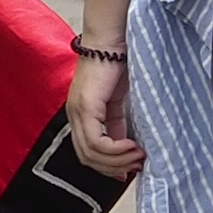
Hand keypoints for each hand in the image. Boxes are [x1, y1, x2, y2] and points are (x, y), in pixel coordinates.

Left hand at [65, 48, 137, 173]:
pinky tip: (132, 147)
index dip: (107, 167)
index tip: (128, 170)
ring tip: (138, 157)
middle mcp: (74, 116)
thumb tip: (127, 148)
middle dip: (113, 168)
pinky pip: (97, 142)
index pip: (86, 153)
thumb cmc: (117, 65)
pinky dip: (115, 150)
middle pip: (86, 158)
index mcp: (80, 115)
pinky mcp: (86, 108)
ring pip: (91, 153)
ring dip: (117, 161)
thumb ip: (117, 125)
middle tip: (136, 166)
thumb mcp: (118, 103)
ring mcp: (77, 112)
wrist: (113, 42)